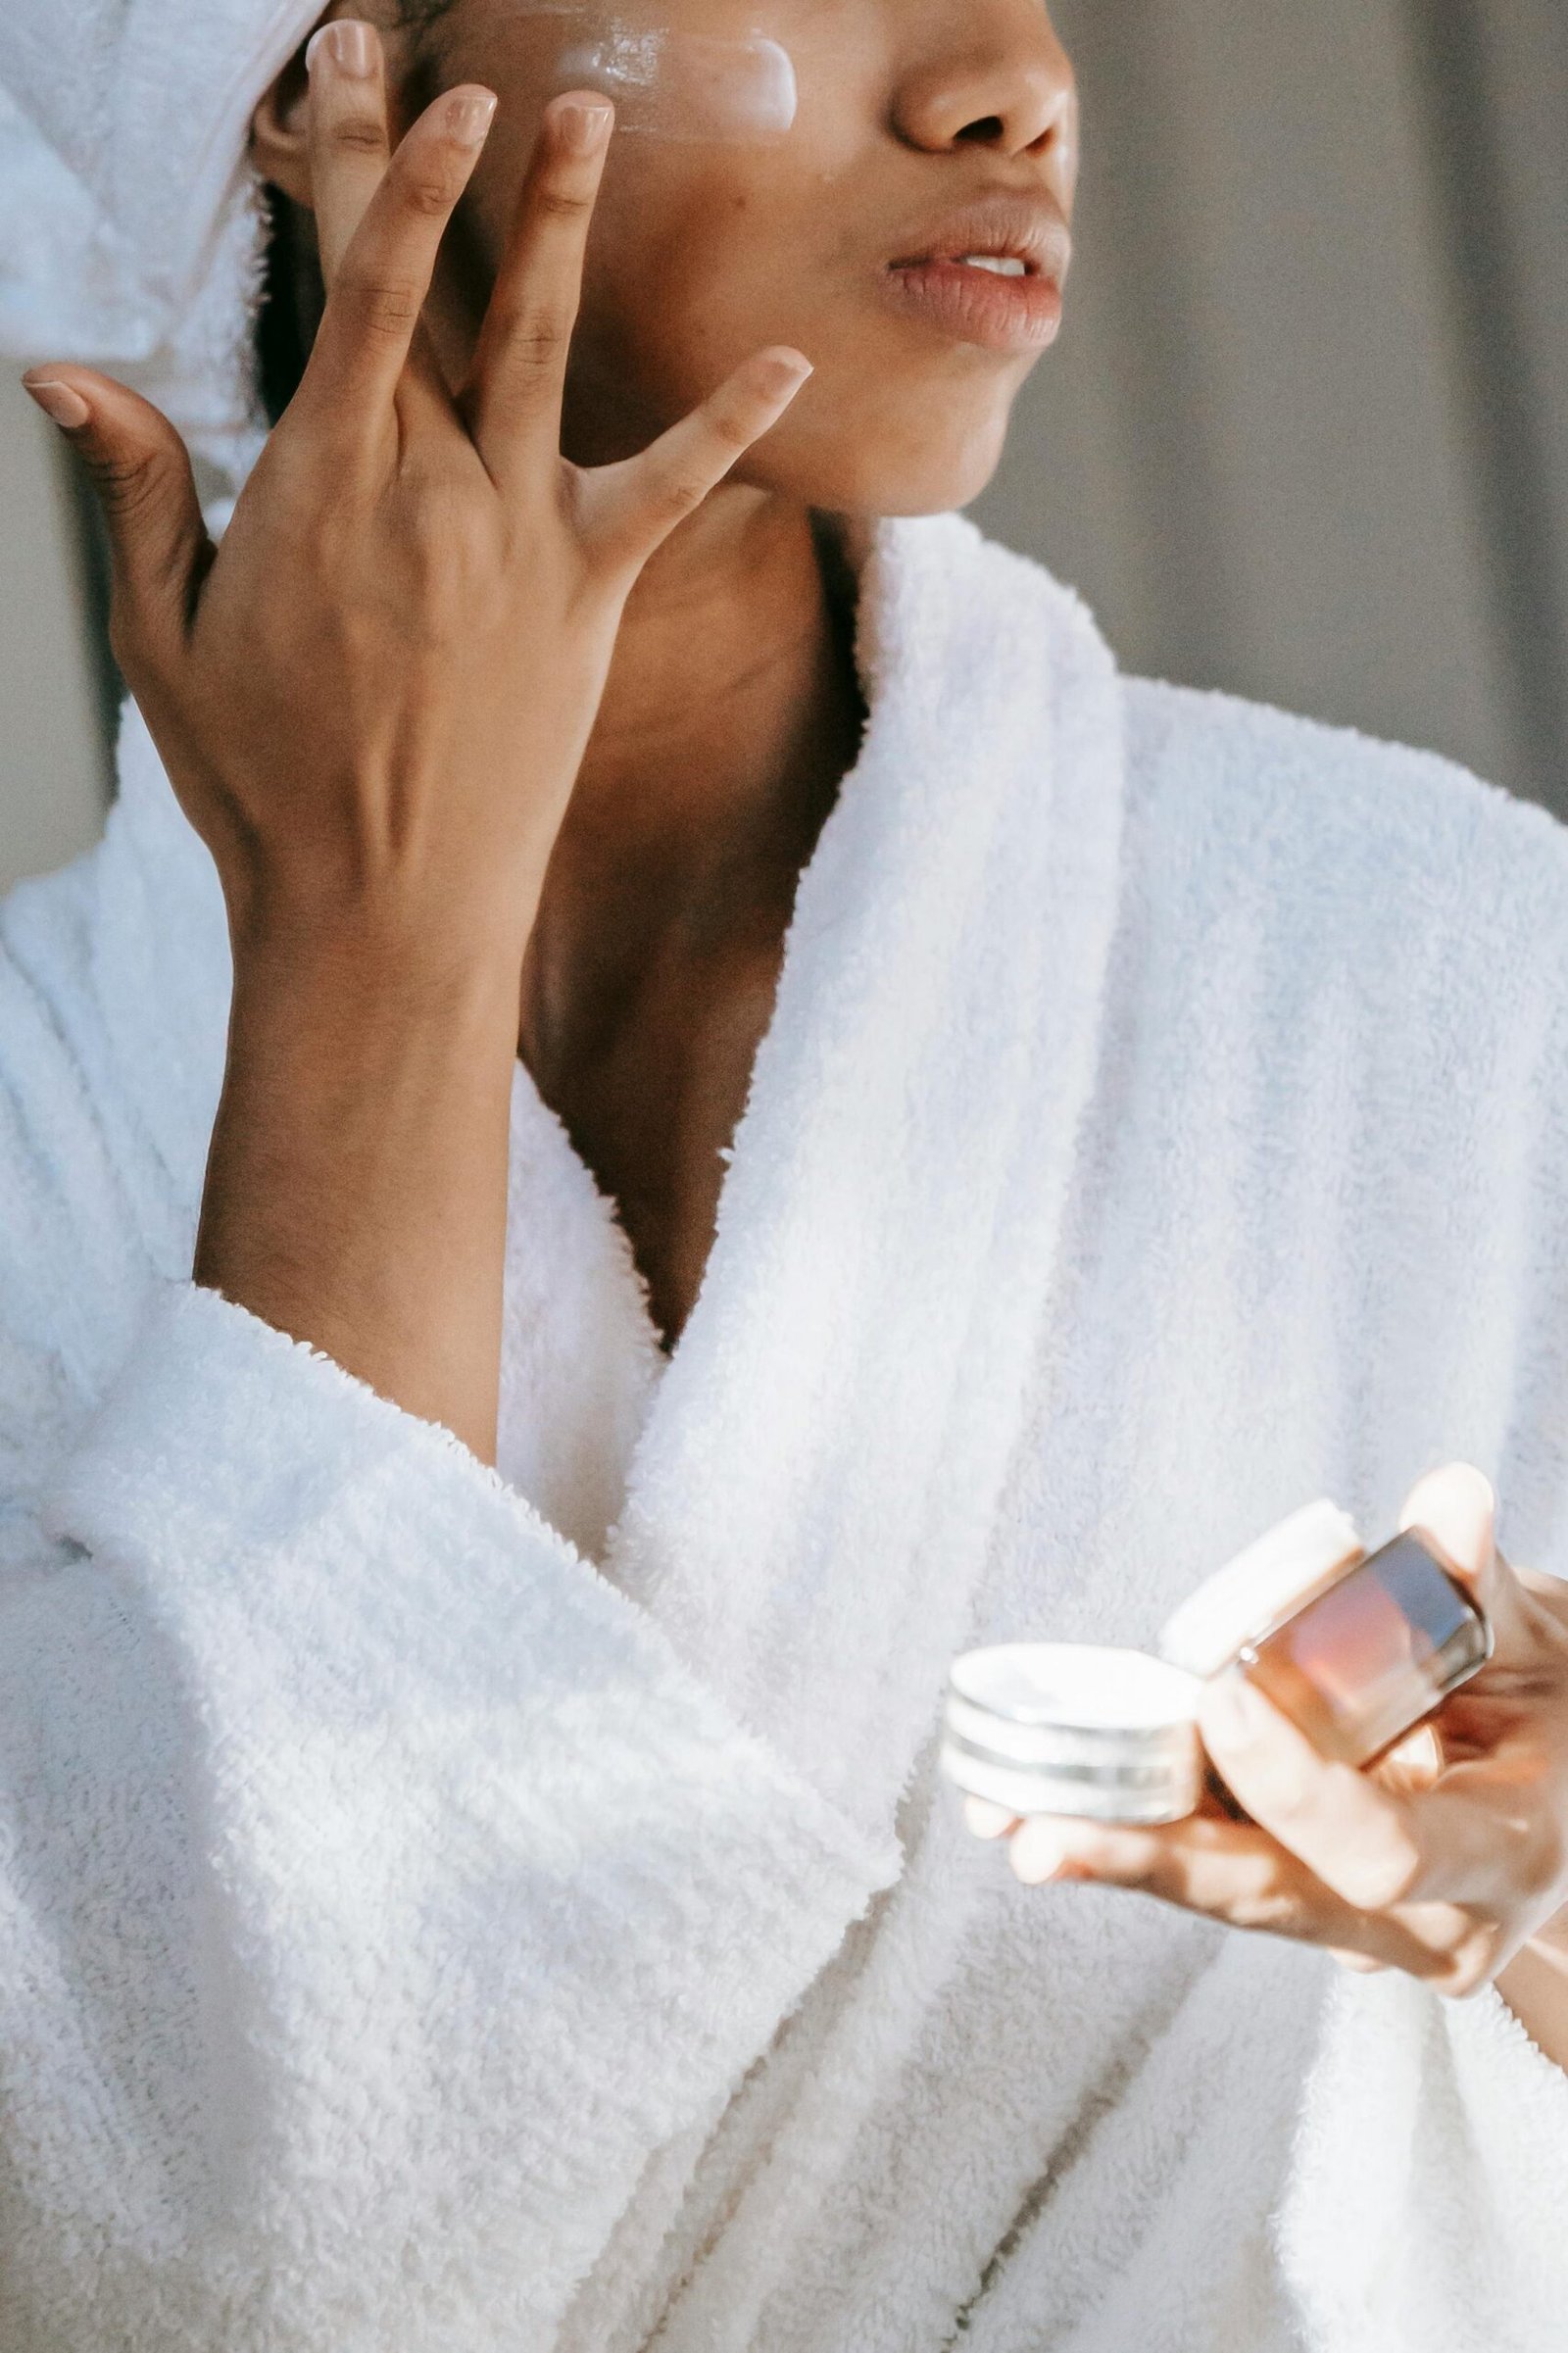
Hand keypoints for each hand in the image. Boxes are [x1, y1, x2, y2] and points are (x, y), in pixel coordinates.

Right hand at [26, 28, 808, 959]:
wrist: (382, 909)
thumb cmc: (264, 786)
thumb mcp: (169, 640)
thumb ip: (139, 495)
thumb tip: (63, 376)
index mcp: (317, 487)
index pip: (346, 294)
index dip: (365, 175)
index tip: (372, 78)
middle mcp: (427, 490)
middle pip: (433, 295)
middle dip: (427, 162)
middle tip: (432, 56)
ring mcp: (517, 538)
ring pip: (546, 350)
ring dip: (564, 225)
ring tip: (587, 117)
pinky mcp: (588, 596)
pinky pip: (669, 491)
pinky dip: (726, 423)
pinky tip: (783, 355)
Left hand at [967, 1465, 1567, 2025]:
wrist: (1564, 1794)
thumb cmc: (1553, 1711)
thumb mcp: (1540, 1644)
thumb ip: (1479, 1580)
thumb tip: (1448, 1497)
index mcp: (1498, 1858)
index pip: (1380, 1851)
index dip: (1298, 1786)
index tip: (1223, 1696)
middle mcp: (1424, 1922)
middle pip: (1270, 1898)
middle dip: (1154, 1860)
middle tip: (1045, 1831)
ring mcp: (1356, 1926)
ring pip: (1224, 1892)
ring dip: (1114, 1852)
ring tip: (1004, 1816)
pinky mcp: (1300, 1896)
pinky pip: (1209, 1867)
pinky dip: (1127, 1834)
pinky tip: (1029, 1805)